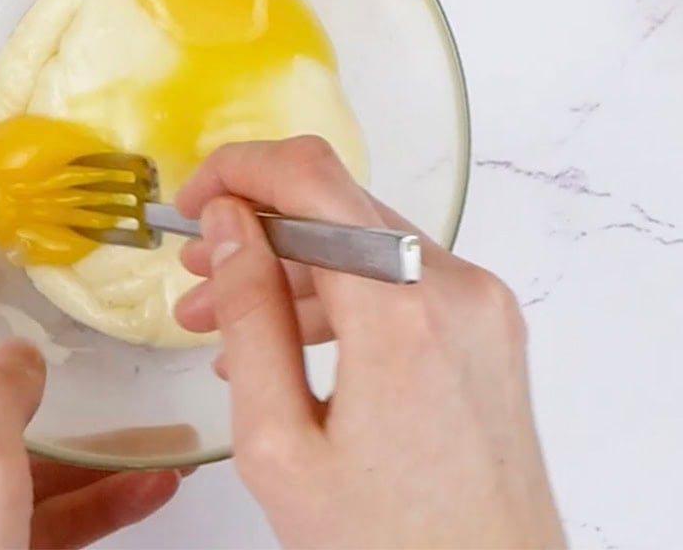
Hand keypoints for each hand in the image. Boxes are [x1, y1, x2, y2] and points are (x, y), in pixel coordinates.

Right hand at [171, 138, 564, 548]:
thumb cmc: (388, 547)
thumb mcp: (279, 442)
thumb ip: (249, 319)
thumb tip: (227, 226)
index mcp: (401, 313)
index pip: (310, 178)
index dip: (238, 169)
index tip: (193, 199)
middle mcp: (456, 289)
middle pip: (337, 207)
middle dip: (255, 229)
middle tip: (195, 274)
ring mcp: (482, 307)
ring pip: (367, 243)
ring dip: (291, 267)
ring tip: (225, 324)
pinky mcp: (489, 329)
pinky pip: (401, 281)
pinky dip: (339, 294)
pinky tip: (288, 345)